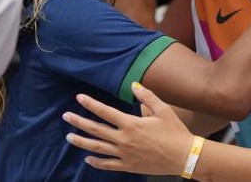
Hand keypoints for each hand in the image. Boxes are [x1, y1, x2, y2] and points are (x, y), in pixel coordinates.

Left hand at [63, 83, 193, 175]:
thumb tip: (133, 84)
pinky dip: (96, 162)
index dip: (91, 104)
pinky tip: (87, 158)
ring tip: (69, 137)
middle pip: (96, 129)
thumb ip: (147, 96)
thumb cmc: (175, 131)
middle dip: (79, 122)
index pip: (105, 111)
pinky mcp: (129, 166)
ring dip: (81, 142)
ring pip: (97, 148)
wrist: (184, 156)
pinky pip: (108, 164)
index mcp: (131, 124)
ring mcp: (124, 154)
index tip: (79, 98)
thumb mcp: (163, 110)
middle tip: (66, 116)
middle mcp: (124, 139)